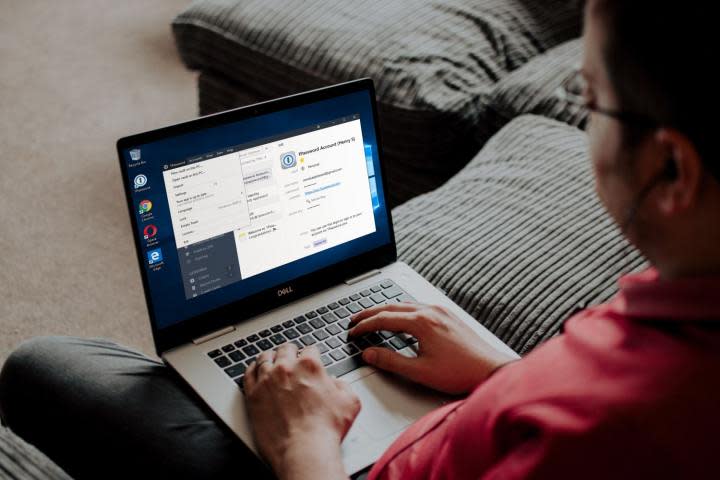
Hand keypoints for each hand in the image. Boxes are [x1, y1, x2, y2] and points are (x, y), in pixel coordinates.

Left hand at [244, 343, 359, 479]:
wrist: (303, 450)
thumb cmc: (325, 430)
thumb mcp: (350, 402)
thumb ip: (343, 386)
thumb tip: (336, 383)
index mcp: (310, 366)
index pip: (310, 349)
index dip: (311, 354)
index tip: (310, 358)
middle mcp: (286, 368)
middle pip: (285, 349)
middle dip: (289, 352)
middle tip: (290, 356)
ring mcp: (267, 380)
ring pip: (265, 358)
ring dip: (270, 358)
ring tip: (270, 360)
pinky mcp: (253, 394)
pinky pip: (248, 374)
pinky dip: (252, 369)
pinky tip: (254, 371)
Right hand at [349, 303, 515, 393]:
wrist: (491, 370)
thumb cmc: (460, 372)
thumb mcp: (419, 372)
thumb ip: (391, 361)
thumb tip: (369, 355)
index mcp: (421, 323)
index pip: (383, 318)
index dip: (364, 325)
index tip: (352, 332)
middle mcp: (430, 311)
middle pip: (391, 307)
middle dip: (370, 313)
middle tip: (355, 320)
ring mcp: (440, 312)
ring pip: (405, 305)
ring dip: (386, 310)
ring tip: (372, 318)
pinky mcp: (448, 316)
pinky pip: (418, 307)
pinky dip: (402, 311)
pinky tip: (400, 319)